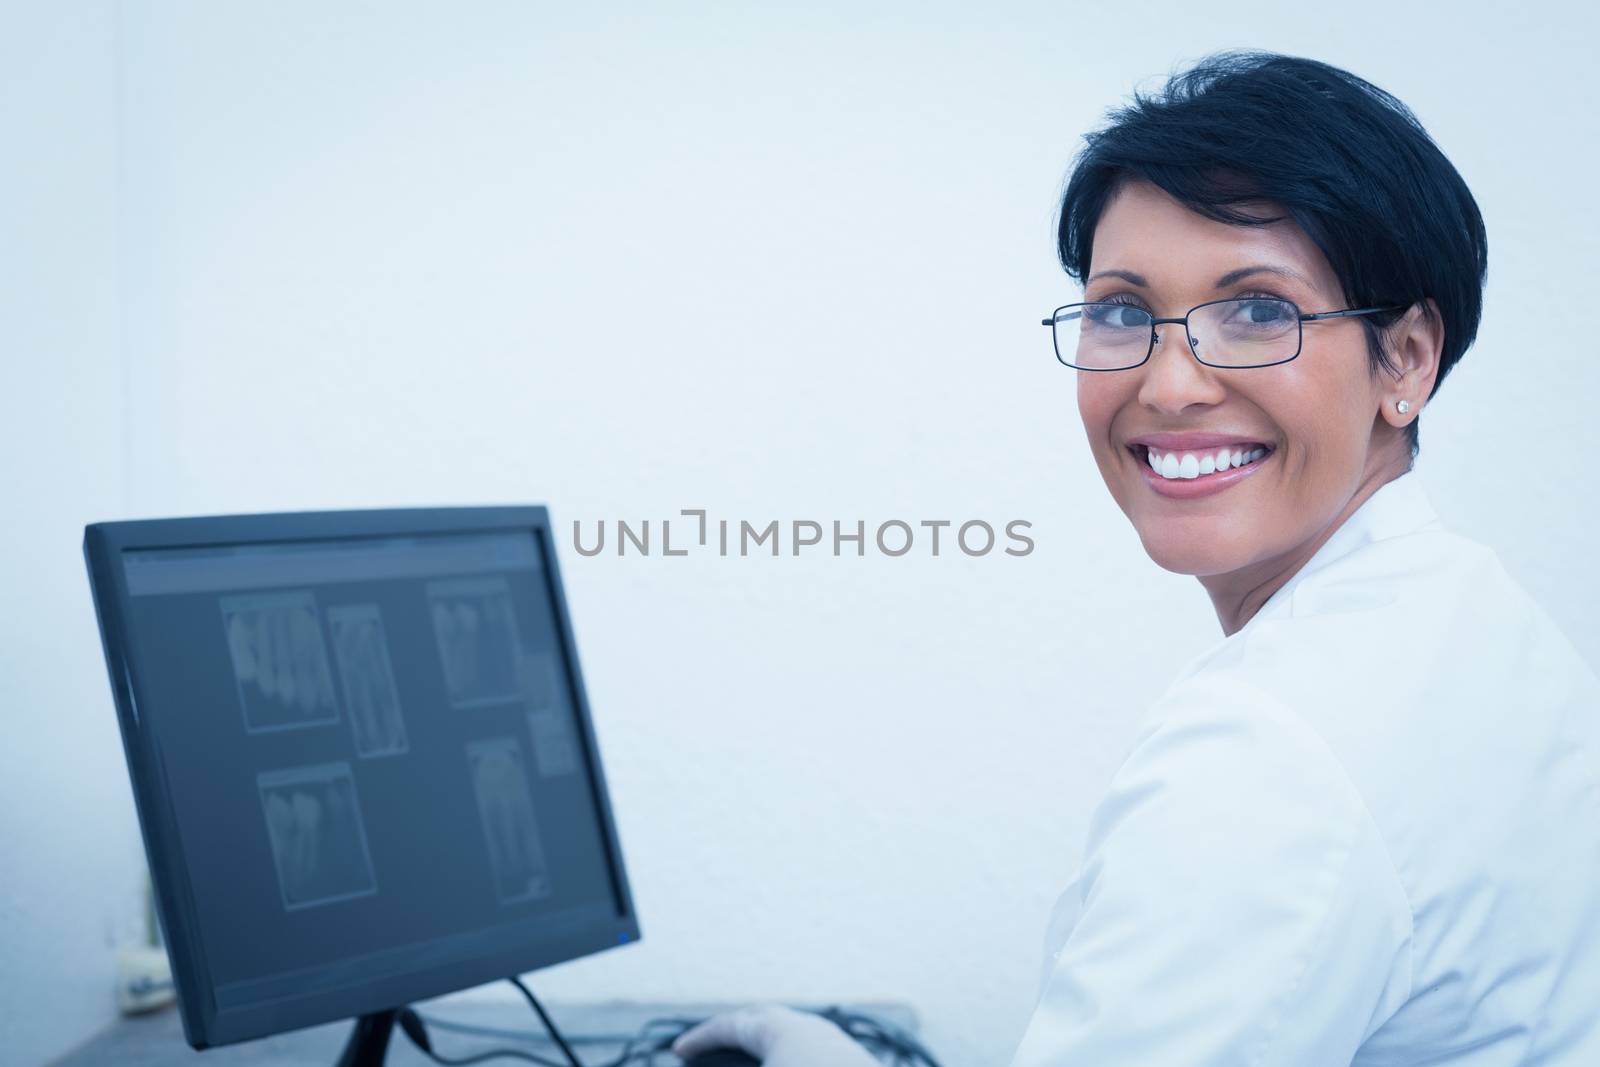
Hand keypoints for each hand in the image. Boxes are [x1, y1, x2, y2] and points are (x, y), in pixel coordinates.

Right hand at [670, 1003, 878, 1065]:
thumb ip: (722, 1065)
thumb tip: (685, 1057)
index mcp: (781, 1028)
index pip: (729, 1025)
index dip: (700, 1039)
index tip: (680, 1051)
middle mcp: (811, 1028)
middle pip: (764, 1021)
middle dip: (735, 1033)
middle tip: (713, 1046)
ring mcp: (837, 1046)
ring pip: (794, 1038)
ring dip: (767, 1047)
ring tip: (750, 1058)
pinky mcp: (855, 1062)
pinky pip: (814, 1054)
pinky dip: (792, 1059)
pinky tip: (790, 1063)